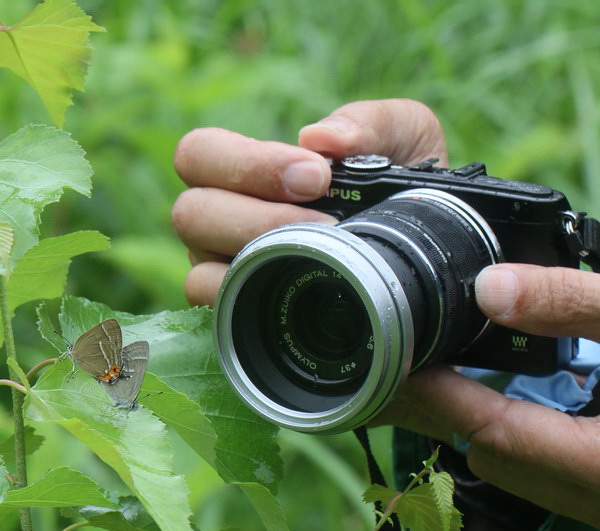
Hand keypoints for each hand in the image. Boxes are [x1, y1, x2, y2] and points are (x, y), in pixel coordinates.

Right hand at [172, 98, 447, 305]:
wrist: (432, 252)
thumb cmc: (399, 189)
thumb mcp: (404, 138)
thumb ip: (369, 123)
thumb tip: (319, 137)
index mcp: (241, 172)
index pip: (199, 154)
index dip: (246, 164)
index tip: (315, 176)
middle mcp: (219, 222)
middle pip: (190, 213)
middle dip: (261, 217)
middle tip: (328, 222)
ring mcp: (222, 271)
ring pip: (199, 269)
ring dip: (259, 262)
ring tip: (323, 259)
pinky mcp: (239, 316)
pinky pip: (219, 314)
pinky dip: (255, 303)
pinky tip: (303, 293)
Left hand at [379, 264, 599, 528]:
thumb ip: (573, 306)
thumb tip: (489, 287)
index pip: (493, 431)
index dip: (437, 395)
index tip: (393, 361)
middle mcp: (596, 495)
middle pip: (490, 457)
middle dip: (436, 412)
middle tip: (393, 366)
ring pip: (511, 468)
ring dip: (465, 424)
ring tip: (422, 378)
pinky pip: (537, 467)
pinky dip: (501, 430)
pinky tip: (490, 398)